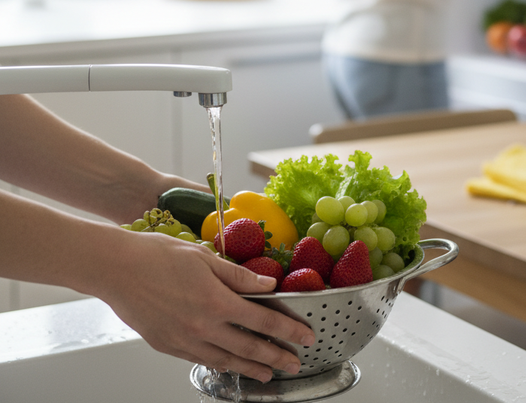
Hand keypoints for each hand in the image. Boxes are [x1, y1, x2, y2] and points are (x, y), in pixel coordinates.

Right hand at [98, 232, 314, 382]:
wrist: (114, 269)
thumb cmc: (156, 256)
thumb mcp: (205, 258)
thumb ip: (239, 276)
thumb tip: (268, 286)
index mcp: (216, 301)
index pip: (264, 321)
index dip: (289, 331)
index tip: (305, 337)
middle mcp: (202, 326)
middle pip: (249, 347)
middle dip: (276, 357)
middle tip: (294, 364)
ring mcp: (184, 340)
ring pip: (225, 360)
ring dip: (251, 368)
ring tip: (268, 374)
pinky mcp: (168, 346)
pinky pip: (201, 359)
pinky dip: (220, 364)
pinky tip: (230, 365)